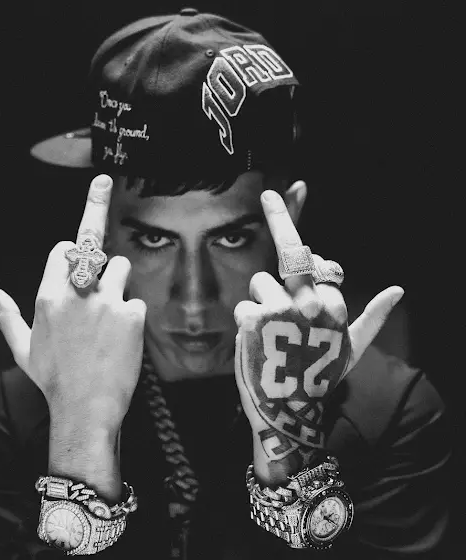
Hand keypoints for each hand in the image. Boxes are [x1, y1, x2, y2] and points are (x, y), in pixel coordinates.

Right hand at [0, 174, 145, 495]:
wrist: (86, 407)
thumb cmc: (53, 380)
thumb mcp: (23, 350)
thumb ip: (8, 317)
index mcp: (49, 298)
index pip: (63, 250)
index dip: (72, 253)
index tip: (78, 263)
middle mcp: (78, 293)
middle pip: (94, 252)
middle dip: (98, 262)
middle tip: (101, 284)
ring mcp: (107, 302)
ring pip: (122, 266)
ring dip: (120, 282)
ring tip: (115, 309)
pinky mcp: (132, 315)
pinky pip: (137, 302)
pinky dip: (133, 316)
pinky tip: (124, 337)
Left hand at [234, 186, 403, 482]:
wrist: (289, 414)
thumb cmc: (319, 378)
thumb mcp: (351, 350)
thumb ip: (372, 318)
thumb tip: (399, 290)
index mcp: (335, 305)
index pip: (314, 256)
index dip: (290, 215)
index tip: (275, 190)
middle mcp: (310, 301)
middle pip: (286, 261)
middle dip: (280, 267)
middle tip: (269, 197)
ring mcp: (281, 308)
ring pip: (260, 284)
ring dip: (261, 306)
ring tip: (271, 334)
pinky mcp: (254, 320)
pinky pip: (243, 307)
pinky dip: (246, 324)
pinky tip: (257, 345)